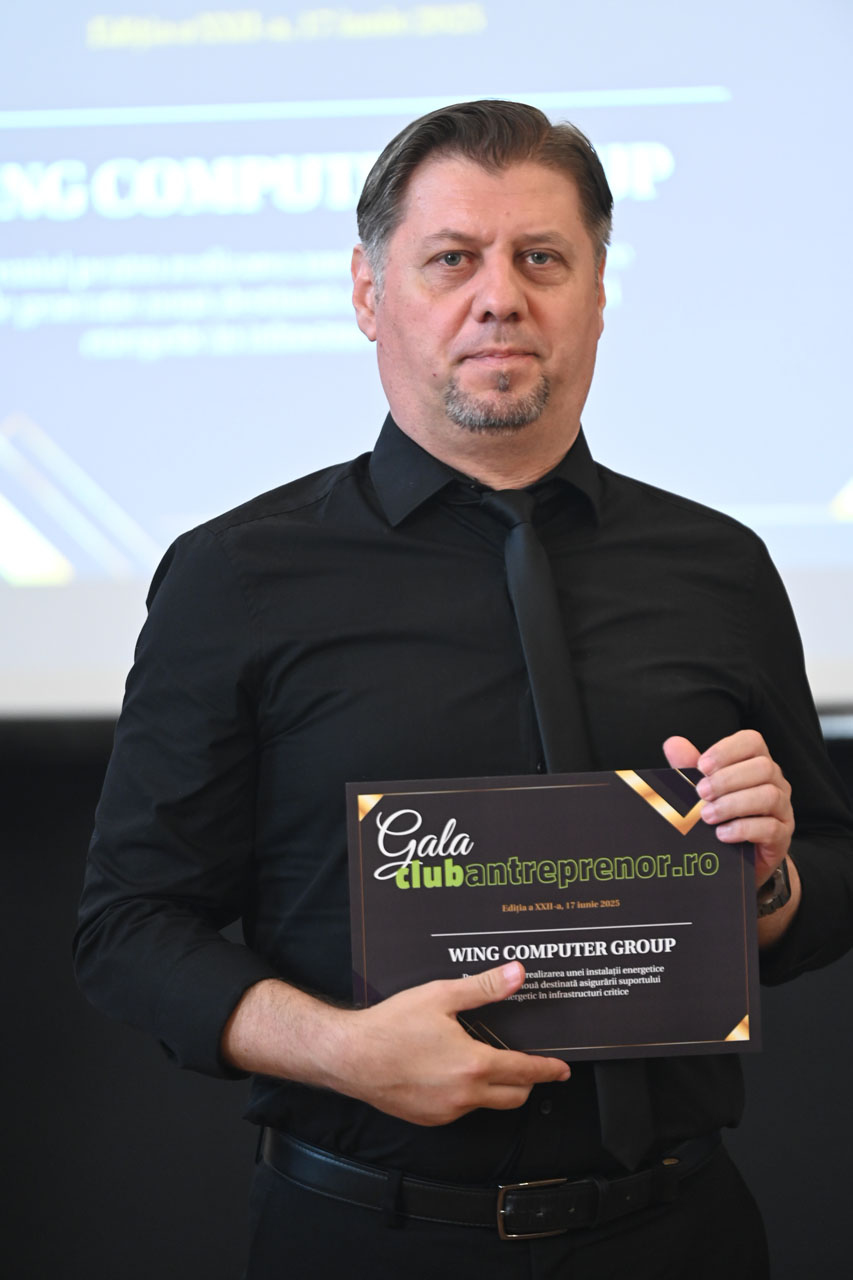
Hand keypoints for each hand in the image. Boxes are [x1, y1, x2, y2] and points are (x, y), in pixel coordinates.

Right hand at [332, 961, 570, 1125]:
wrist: (350, 1057)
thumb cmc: (392, 1026)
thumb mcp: (441, 996)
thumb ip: (484, 988)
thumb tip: (517, 974)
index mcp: (474, 1065)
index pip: (525, 1071)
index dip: (548, 1070)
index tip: (562, 1070)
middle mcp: (465, 1095)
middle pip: (514, 1096)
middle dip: (527, 1082)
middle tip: (530, 1066)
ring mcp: (447, 1112)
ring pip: (487, 1104)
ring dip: (495, 1087)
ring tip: (485, 1062)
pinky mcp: (430, 1118)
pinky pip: (461, 1109)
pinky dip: (468, 1094)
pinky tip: (453, 1072)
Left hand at [663, 729, 793, 885]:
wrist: (737, 855)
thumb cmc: (722, 813)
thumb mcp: (703, 788)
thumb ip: (688, 766)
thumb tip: (673, 744)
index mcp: (756, 762)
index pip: (753, 742)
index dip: (727, 750)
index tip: (702, 766)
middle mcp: (775, 781)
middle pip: (763, 767)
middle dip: (727, 779)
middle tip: (701, 793)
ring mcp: (782, 808)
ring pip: (769, 796)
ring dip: (733, 804)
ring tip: (707, 815)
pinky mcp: (782, 835)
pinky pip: (770, 828)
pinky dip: (743, 829)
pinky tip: (722, 833)